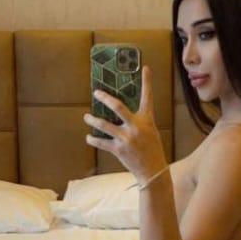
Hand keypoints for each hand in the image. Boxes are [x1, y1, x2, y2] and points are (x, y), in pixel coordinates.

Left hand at [83, 65, 166, 184]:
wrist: (153, 171)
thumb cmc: (152, 149)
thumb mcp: (150, 131)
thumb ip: (138, 121)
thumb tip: (121, 112)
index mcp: (147, 120)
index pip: (148, 97)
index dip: (147, 82)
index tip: (145, 68)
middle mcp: (136, 127)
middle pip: (118, 107)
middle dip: (105, 98)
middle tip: (96, 92)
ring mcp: (126, 138)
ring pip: (104, 125)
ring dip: (93, 120)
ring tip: (86, 116)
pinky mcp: (119, 150)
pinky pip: (101, 142)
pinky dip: (93, 140)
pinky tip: (88, 137)